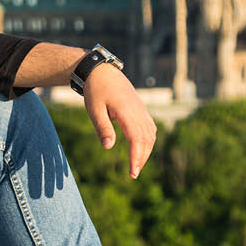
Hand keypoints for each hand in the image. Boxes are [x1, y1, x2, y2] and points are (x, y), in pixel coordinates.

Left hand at [83, 63, 156, 178]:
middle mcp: (138, 112)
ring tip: (137, 164)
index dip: (136, 157)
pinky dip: (148, 140)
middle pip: (146, 140)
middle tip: (133, 174)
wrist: (101, 71)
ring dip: (146, 150)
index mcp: (127, 112)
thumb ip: (103, 128)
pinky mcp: (140, 109)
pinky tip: (142, 148)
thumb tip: (108, 147)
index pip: (137, 140)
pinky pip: (150, 127)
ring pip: (151, 134)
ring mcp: (141, 110)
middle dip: (142, 158)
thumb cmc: (95, 90)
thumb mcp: (94, 110)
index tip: (132, 172)